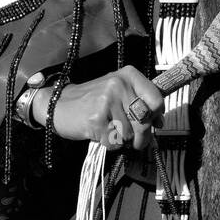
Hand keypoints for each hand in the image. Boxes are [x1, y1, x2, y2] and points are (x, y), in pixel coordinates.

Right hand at [36, 66, 164, 151]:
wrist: (59, 104)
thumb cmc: (93, 101)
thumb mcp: (119, 92)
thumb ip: (140, 103)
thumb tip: (159, 122)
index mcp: (128, 75)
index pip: (156, 99)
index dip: (156, 116)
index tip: (151, 122)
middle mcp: (119, 84)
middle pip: (145, 120)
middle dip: (142, 136)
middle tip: (134, 139)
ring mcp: (106, 101)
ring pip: (130, 134)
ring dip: (122, 140)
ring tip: (110, 129)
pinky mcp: (96, 119)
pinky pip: (115, 142)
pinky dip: (110, 144)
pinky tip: (100, 133)